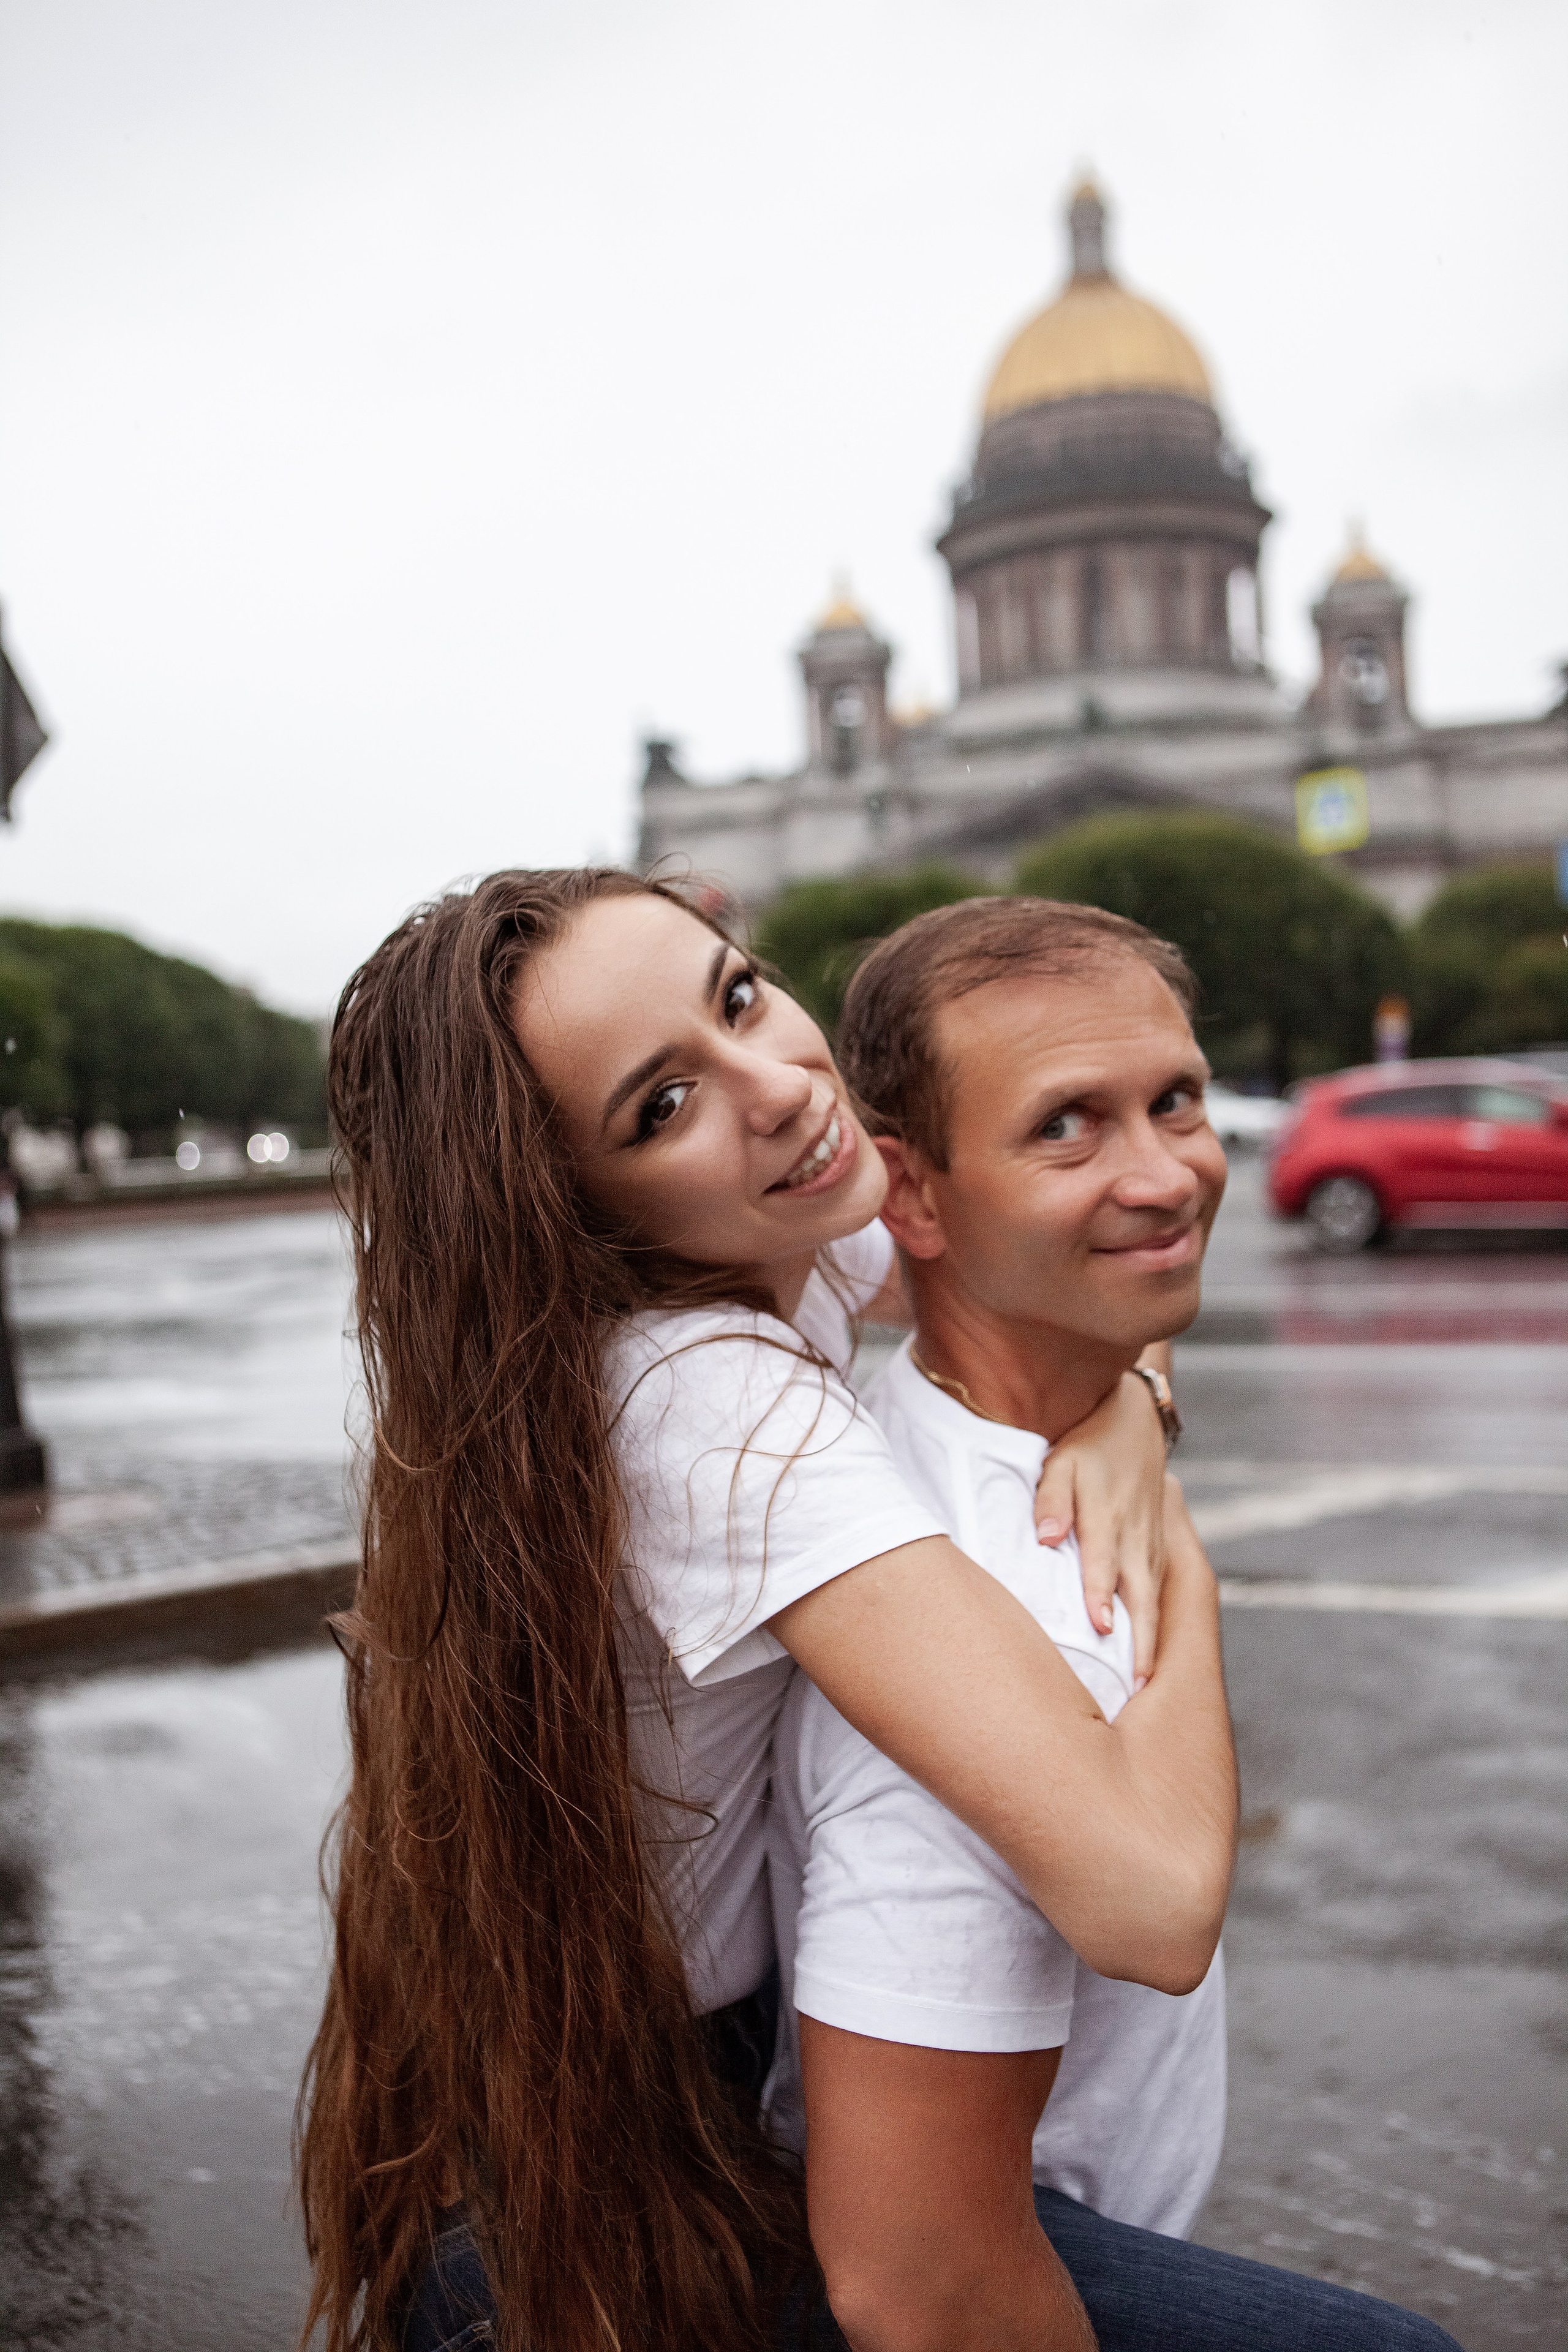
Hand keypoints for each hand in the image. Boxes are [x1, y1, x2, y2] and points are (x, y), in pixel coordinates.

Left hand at [1034, 1370, 1168, 1685]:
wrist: (1135, 1420)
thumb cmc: (1088, 1444)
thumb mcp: (1061, 1461)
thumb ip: (1052, 1499)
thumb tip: (1047, 1537)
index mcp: (1106, 1516)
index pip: (1102, 1564)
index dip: (1100, 1597)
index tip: (1099, 1628)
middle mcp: (1135, 1536)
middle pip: (1140, 1596)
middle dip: (1140, 1642)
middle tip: (1137, 1686)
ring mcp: (1152, 1544)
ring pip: (1156, 1600)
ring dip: (1153, 1641)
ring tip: (1144, 1684)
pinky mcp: (1160, 1549)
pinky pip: (1162, 1592)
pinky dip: (1160, 1625)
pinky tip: (1152, 1657)